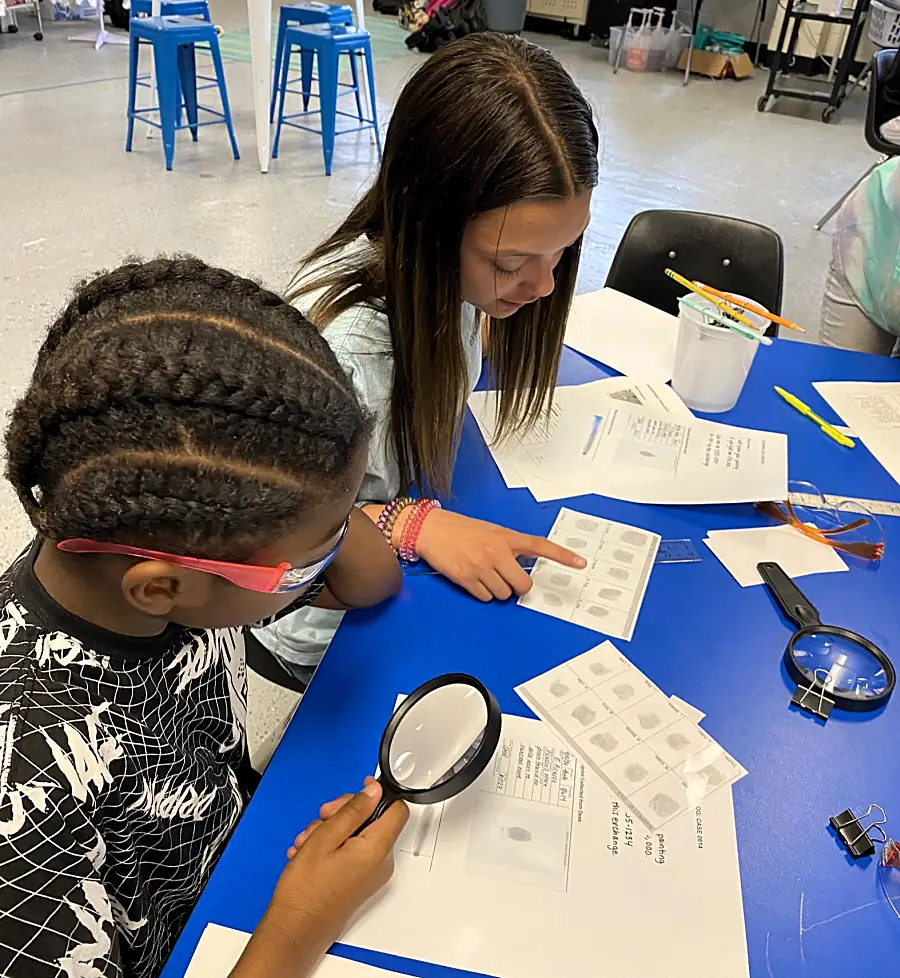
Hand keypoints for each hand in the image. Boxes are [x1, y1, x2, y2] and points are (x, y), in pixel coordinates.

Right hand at [269, 781, 407, 942]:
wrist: (294, 931)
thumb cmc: (306, 890)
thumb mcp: (325, 837)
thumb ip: (354, 810)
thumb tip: (374, 792)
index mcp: (377, 849)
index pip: (397, 809)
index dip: (378, 795)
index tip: (360, 791)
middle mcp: (381, 863)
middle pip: (374, 819)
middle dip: (345, 814)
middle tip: (322, 819)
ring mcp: (372, 874)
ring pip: (358, 834)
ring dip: (332, 831)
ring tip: (308, 842)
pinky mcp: (361, 881)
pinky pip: (353, 851)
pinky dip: (333, 846)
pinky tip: (311, 852)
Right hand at [412, 509, 586, 601]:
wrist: (429, 529)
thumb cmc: (459, 529)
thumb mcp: (490, 531)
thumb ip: (508, 546)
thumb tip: (522, 566)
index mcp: (505, 537)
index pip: (539, 546)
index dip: (562, 556)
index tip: (580, 563)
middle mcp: (496, 551)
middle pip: (522, 585)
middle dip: (517, 586)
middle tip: (505, 577)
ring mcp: (482, 566)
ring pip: (504, 594)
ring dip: (497, 590)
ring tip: (483, 574)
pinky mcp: (467, 579)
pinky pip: (486, 598)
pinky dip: (482, 593)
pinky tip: (473, 579)